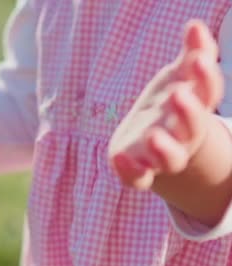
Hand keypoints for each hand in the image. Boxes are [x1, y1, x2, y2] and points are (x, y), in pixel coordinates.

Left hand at [108, 20, 223, 189]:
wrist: (151, 140)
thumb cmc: (169, 102)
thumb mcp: (179, 76)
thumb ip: (192, 54)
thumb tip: (195, 26)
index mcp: (195, 107)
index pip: (208, 93)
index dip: (206, 78)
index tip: (199, 60)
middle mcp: (183, 134)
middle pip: (192, 127)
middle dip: (188, 112)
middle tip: (178, 95)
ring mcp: (162, 154)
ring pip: (171, 159)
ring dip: (164, 149)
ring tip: (153, 135)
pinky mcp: (139, 169)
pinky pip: (138, 178)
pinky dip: (131, 172)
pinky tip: (119, 158)